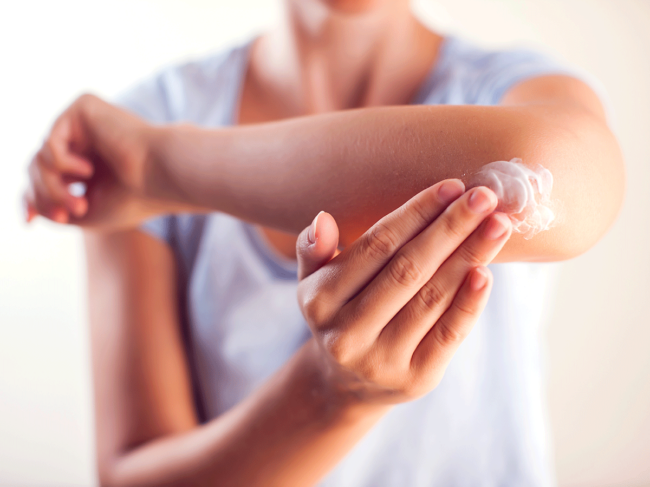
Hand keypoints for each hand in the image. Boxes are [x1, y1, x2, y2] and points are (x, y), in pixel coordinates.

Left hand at [24, 94, 168, 228]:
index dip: (31, 197)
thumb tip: (26, 201)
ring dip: (52, 187)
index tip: (29, 220)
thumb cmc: (133, 199)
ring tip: (78, 204)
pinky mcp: (84, 107)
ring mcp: (84, 123)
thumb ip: (51, 206)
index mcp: (89, 162)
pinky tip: (87, 171)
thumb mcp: (83, 214)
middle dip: (45, 196)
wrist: (160, 177)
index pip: (45, 175)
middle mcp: (84, 140)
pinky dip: (61, 163)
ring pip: (40, 157)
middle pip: (37, 168)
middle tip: (68, 215)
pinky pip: (50, 140)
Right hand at [296, 180, 510, 403]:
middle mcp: (347, 334)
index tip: (452, 187)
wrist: (346, 383)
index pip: (376, 247)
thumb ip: (312, 249)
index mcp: (319, 301)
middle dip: (450, 229)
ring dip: (469, 257)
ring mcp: (381, 360)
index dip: (416, 214)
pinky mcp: (416, 379)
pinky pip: (448, 335)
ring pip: (431, 298)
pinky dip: (469, 303)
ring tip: (498, 225)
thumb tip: (323, 219)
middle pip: (408, 270)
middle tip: (484, 197)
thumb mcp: (313, 283)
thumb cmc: (338, 315)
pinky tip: (486, 272)